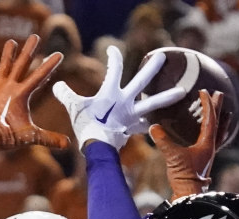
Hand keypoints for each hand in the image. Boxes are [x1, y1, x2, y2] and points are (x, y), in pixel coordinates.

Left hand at [0, 34, 68, 150]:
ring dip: (9, 54)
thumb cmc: (4, 136)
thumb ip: (48, 138)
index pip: (40, 76)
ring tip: (11, 42)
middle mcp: (9, 86)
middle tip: (35, 36)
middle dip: (30, 49)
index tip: (59, 54)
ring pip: (4, 66)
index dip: (50, 65)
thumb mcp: (29, 137)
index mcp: (21, 94)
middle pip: (22, 64)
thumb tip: (67, 144)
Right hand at [54, 46, 187, 150]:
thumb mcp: (74, 108)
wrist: (96, 149)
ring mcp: (131, 115)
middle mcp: (125, 101)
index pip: (115, 69)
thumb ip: (66, 95)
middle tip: (162, 57)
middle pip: (141, 82)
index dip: (114, 57)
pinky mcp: (134, 127)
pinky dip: (152, 122)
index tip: (113, 50)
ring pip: (152, 103)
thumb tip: (56, 85)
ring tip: (183, 91)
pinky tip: (162, 120)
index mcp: (111, 93)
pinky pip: (146, 124)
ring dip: (167, 97)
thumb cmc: (85, 126)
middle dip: (151, 68)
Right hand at [151, 90, 224, 198]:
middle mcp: (211, 147)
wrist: (189, 195)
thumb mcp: (172, 157)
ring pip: (218, 132)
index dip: (207, 104)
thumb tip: (153, 127)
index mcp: (207, 143)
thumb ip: (163, 141)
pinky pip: (213, 143)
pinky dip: (215, 134)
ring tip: (225, 112)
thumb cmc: (184, 176)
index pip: (209, 118)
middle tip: (219, 94)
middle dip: (218, 107)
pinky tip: (210, 135)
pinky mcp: (204, 161)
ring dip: (221, 120)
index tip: (203, 91)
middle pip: (217, 122)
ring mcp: (209, 154)